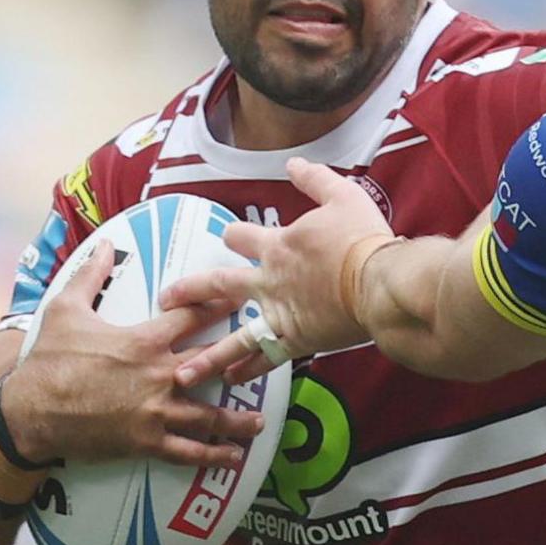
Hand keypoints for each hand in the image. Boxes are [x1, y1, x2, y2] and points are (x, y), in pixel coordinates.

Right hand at [0, 242, 264, 468]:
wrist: (28, 414)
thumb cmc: (46, 360)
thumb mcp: (64, 309)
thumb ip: (90, 275)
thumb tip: (105, 244)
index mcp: (144, 339)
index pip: (194, 315)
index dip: (220, 303)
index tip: (244, 296)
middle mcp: (159, 374)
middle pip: (214, 363)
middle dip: (243, 360)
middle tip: (270, 357)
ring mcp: (155, 411)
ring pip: (208, 414)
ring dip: (237, 419)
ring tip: (259, 422)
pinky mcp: (145, 442)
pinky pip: (187, 450)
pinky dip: (213, 455)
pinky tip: (233, 458)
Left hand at [164, 158, 387, 386]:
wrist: (379, 282)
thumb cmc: (362, 239)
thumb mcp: (342, 196)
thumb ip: (314, 179)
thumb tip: (293, 163)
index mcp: (278, 245)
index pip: (240, 237)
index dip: (232, 236)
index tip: (229, 238)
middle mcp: (270, 281)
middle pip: (218, 286)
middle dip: (189, 292)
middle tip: (166, 300)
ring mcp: (279, 313)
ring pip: (232, 338)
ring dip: (205, 356)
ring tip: (180, 373)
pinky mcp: (296, 339)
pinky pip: (265, 358)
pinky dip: (247, 370)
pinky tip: (230, 380)